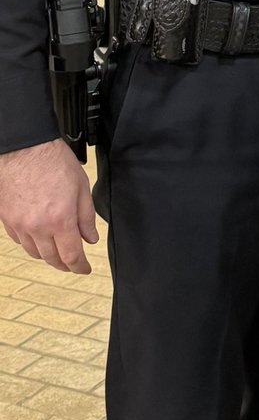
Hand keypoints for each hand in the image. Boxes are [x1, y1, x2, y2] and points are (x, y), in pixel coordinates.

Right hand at [0, 139, 97, 273]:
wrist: (25, 149)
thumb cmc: (53, 161)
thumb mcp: (81, 186)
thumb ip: (86, 216)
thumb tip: (90, 238)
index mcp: (60, 220)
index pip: (71, 256)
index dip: (80, 267)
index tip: (85, 269)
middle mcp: (38, 227)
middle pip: (52, 259)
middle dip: (65, 264)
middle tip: (73, 263)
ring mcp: (20, 225)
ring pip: (34, 253)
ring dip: (47, 255)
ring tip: (57, 250)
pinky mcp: (7, 220)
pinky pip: (20, 241)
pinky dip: (31, 243)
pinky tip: (39, 237)